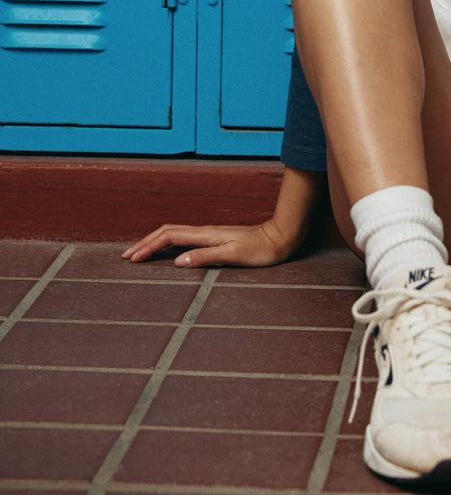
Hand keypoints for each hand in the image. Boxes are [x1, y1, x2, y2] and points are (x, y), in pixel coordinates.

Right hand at [122, 219, 295, 268]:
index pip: (169, 238)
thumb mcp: (234, 256)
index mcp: (206, 235)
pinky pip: (184, 238)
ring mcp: (209, 235)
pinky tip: (166, 251)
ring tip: (139, 252)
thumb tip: (178, 262)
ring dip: (154, 241)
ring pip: (174, 234)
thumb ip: (206, 257)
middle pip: (167, 232)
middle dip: (145, 242)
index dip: (148, 247)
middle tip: (127, 256)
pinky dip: (168, 243)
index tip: (132, 258)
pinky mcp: (215, 239)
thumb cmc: (261, 250)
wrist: (280, 238)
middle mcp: (205, 232)